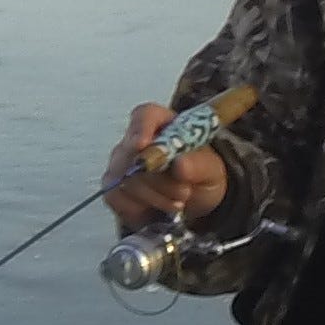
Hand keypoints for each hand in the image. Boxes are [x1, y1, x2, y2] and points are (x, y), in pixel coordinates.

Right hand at [104, 102, 225, 229]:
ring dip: (154, 196)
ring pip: (124, 178)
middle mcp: (136, 139)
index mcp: (162, 123)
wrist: (194, 201)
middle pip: (131, 153)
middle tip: (184, 192)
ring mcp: (121, 163)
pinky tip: (156, 208)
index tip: (143, 144)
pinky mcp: (113, 187)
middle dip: (159, 179)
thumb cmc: (199, 175)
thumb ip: (199, 165)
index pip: (145, 116)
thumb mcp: (211, 169)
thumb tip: (180, 164)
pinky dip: (138, 209)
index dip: (141, 128)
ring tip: (177, 201)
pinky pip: (116, 196)